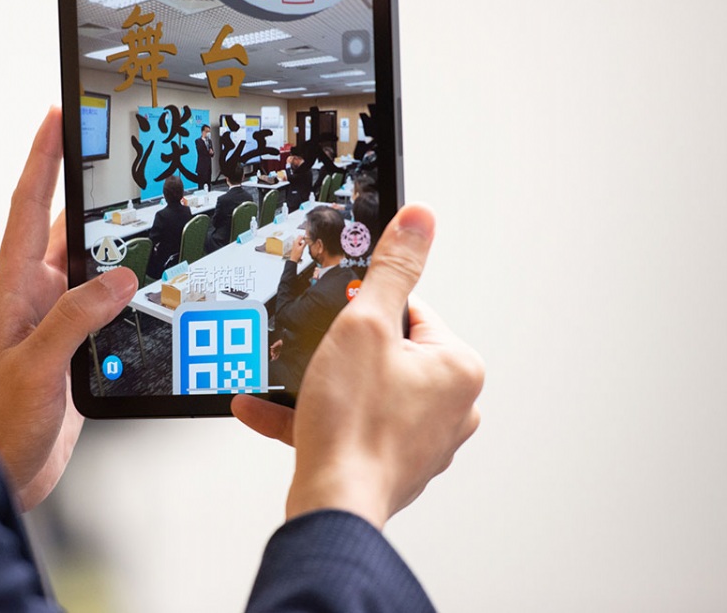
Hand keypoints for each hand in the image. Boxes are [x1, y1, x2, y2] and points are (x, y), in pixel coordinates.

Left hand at [0, 107, 137, 510]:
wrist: (2, 470)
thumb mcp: (37, 366)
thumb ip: (74, 319)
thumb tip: (116, 278)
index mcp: (10, 288)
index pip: (26, 207)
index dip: (41, 158)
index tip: (56, 116)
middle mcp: (29, 295)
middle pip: (59, 225)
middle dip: (80, 184)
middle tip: (107, 146)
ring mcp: (50, 317)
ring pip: (84, 261)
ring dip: (108, 237)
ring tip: (138, 205)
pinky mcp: (70, 342)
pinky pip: (99, 299)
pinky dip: (120, 284)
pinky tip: (142, 280)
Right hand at [233, 204, 482, 529]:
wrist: (333, 506)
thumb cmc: (354, 426)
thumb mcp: (365, 325)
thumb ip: (393, 269)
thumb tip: (421, 220)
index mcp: (458, 368)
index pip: (412, 312)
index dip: (367, 313)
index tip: (344, 325)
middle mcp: (453, 407)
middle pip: (388, 351)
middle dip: (345, 352)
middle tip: (322, 360)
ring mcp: (422, 439)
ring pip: (365, 390)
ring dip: (324, 385)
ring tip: (301, 389)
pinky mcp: (391, 463)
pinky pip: (350, 426)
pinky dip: (313, 418)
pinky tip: (268, 411)